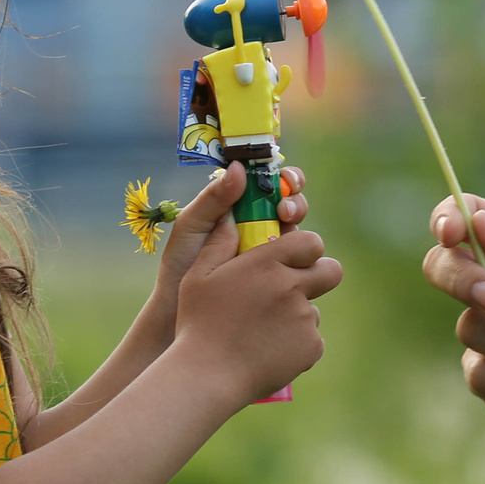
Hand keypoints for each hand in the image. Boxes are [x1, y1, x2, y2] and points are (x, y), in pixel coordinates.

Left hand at [152, 164, 310, 299]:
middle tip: (284, 209)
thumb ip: (213, 198)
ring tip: (286, 229)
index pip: (268, 183)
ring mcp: (272, 252)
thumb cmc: (181, 267)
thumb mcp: (191, 227)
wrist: (181, 316)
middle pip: (291, 203)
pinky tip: (293, 255)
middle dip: (295, 199)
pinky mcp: (281, 276)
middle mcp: (259, 227)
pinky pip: (300, 262)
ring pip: (299, 231)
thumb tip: (240, 167)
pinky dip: (303, 255)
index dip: (281, 177)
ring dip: (299, 224)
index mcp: (238, 209)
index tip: (281, 179)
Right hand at [173, 192, 342, 403]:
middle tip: (295, 287)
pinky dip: (295, 343)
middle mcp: (292, 288)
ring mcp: (304, 319)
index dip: (305, 248)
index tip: (293, 257)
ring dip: (297, 314)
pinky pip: (311, 339)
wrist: (208, 375)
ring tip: (262, 329)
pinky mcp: (311, 348)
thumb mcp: (198, 276)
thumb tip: (231, 217)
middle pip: (331, 271)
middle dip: (319, 274)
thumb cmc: (198, 323)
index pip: (311, 242)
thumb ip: (219, 243)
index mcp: (267, 264)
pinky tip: (267, 349)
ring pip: (313, 309)